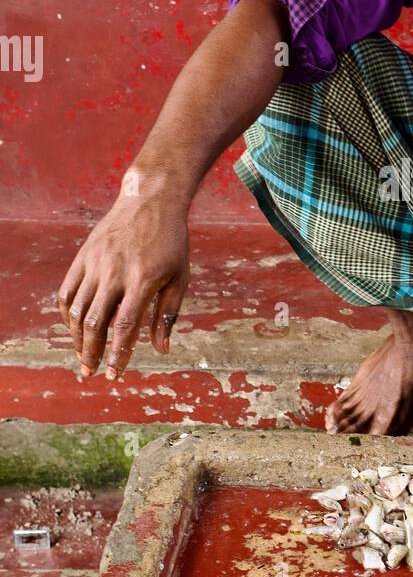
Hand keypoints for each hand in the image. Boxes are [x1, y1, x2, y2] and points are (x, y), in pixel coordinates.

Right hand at [57, 184, 189, 381]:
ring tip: (82, 356)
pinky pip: (67, 292)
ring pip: (77, 311)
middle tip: (91, 372)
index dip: (117, 355)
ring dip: (77, 339)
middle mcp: (115, 272)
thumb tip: (161, 350)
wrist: (150, 200)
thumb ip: (168, 314)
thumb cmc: (171, 242)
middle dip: (91, 353)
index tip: (113, 375)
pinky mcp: (83, 257)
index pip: (125, 327)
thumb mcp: (180, 276)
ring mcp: (96, 263)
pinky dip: (68, 316)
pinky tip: (75, 329)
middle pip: (96, 323)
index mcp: (143, 280)